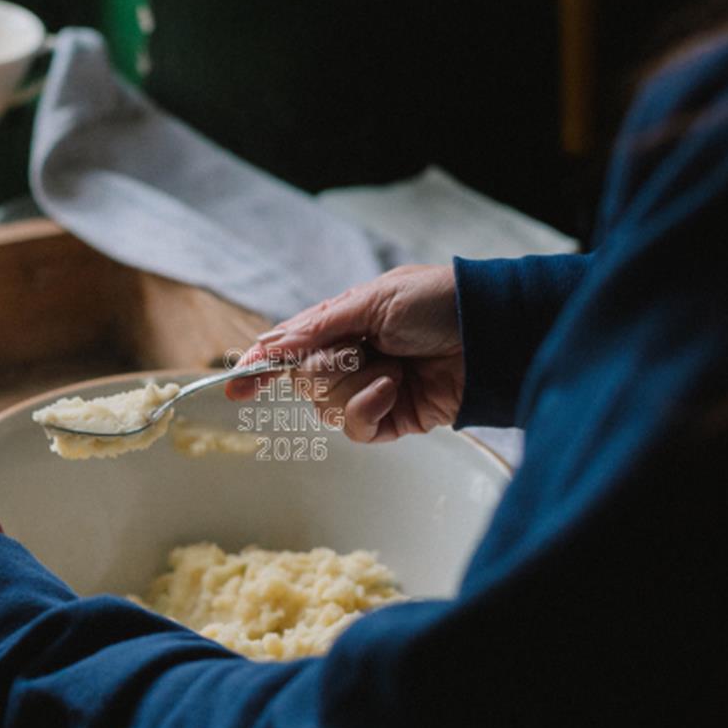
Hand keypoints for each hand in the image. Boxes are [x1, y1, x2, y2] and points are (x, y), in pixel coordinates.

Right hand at [226, 263, 463, 441]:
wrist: (491, 334)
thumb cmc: (438, 302)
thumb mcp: (373, 300)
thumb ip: (318, 325)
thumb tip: (272, 344)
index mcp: (342, 325)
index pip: (289, 349)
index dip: (261, 366)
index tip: (236, 387)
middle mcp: (350, 359)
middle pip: (303, 379)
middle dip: (327, 365)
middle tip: (362, 349)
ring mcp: (368, 390)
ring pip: (325, 405)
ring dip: (356, 383)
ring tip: (393, 366)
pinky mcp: (389, 419)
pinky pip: (355, 426)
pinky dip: (369, 406)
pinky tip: (393, 389)